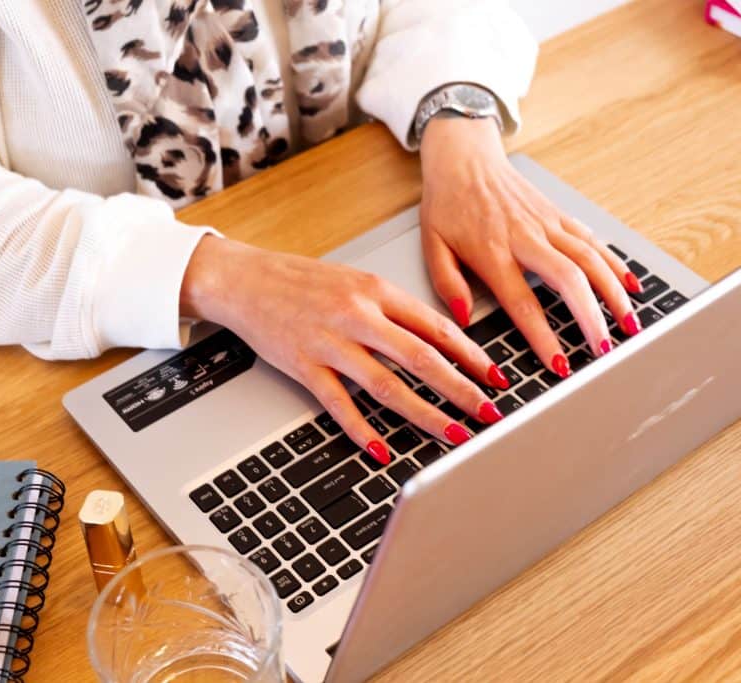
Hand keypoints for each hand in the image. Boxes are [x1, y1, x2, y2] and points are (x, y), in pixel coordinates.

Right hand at [180, 237, 506, 462]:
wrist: (245, 280)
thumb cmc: (300, 281)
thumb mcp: (355, 282)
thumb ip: (393, 309)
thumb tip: (437, 340)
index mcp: (375, 290)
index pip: (435, 326)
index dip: (471, 355)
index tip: (495, 376)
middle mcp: (357, 315)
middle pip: (421, 358)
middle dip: (461, 389)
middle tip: (489, 412)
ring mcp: (330, 342)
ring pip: (387, 385)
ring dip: (425, 414)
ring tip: (452, 434)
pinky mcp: (303, 365)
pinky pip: (339, 404)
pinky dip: (363, 430)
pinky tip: (382, 449)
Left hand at [419, 116, 642, 376]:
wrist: (464, 159)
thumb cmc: (447, 205)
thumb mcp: (431, 246)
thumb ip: (447, 284)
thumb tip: (463, 319)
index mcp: (492, 252)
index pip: (523, 303)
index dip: (543, 337)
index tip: (559, 364)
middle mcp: (525, 238)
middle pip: (568, 280)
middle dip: (590, 317)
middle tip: (604, 349)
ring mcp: (547, 224)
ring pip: (590, 259)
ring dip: (613, 294)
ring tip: (629, 325)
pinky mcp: (558, 214)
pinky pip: (592, 240)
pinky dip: (614, 263)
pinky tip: (630, 286)